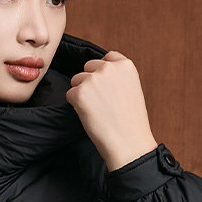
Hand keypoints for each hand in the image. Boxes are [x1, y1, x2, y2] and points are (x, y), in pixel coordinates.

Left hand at [65, 50, 157, 170]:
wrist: (129, 143)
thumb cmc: (131, 122)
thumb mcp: (132, 90)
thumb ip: (117, 78)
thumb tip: (99, 75)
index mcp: (125, 65)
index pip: (107, 58)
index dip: (103, 73)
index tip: (105, 87)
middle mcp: (109, 68)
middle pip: (89, 67)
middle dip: (90, 82)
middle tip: (100, 103)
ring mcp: (93, 79)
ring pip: (77, 80)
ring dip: (81, 94)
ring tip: (96, 111)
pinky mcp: (80, 93)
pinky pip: (69, 95)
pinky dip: (75, 106)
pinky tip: (89, 116)